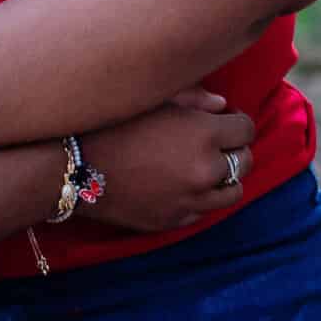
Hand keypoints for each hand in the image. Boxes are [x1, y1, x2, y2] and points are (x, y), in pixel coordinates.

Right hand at [79, 90, 254, 232]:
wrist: (73, 166)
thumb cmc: (112, 122)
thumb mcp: (155, 100)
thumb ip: (196, 99)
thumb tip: (223, 105)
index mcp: (204, 135)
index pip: (246, 130)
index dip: (236, 122)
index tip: (225, 119)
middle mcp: (204, 171)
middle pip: (245, 162)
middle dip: (236, 149)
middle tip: (220, 142)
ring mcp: (190, 201)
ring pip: (232, 193)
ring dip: (225, 178)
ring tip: (208, 167)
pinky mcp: (173, 221)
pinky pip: (202, 211)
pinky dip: (200, 198)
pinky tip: (183, 185)